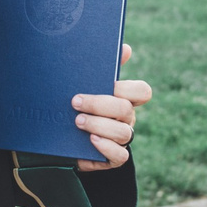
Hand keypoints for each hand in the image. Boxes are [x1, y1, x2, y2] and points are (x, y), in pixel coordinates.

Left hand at [74, 43, 150, 171]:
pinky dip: (105, 147)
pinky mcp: (114, 158)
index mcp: (125, 99)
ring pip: (123, 133)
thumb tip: (125, 48)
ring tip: (77, 121)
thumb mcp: (87, 86)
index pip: (142, 91)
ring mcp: (122, 139)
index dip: (128, 88)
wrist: (64, 139)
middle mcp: (127, 119)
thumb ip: (103, 68)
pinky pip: (120, 156)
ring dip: (98, 125)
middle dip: (100, 104)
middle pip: (125, 110)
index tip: (108, 84)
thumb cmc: (79, 106)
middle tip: (76, 102)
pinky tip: (90, 140)